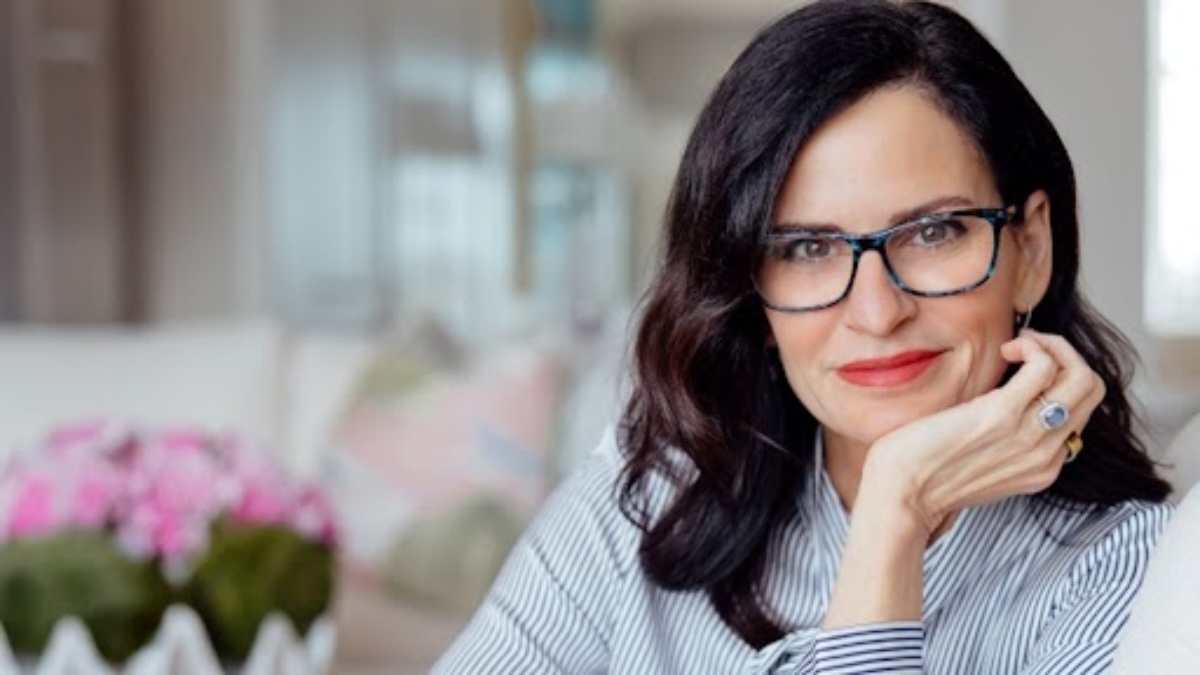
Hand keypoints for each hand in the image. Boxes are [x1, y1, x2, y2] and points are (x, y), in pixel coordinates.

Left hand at [859, 329, 1105, 538]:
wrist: (898, 495)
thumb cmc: (922, 473)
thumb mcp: (979, 462)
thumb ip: (1003, 441)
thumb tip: (1006, 402)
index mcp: (1042, 467)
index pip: (1080, 413)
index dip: (1059, 380)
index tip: (1025, 368)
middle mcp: (1045, 454)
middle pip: (1091, 391)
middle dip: (1066, 356)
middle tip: (1026, 348)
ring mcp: (1028, 435)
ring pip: (1081, 376)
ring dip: (1053, 346)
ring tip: (1017, 346)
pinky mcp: (1001, 414)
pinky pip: (1045, 366)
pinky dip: (1033, 346)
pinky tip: (1006, 350)